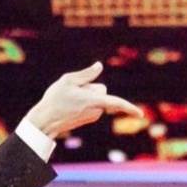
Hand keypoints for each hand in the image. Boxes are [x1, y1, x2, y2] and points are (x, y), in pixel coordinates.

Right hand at [25, 61, 142, 137]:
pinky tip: (70, 104)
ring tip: (70, 100)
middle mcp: (96, 111)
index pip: (117, 103)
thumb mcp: (68, 80)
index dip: (129, 108)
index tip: (141, 115)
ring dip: (86, 95)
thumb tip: (100, 66)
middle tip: (72, 92)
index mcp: (94, 102)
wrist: (45, 120)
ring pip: (96, 97)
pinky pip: (91, 103)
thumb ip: (86, 74)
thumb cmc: (55, 99)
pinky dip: (84, 101)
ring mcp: (93, 116)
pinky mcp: (88, 118)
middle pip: (101, 90)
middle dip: (91, 88)